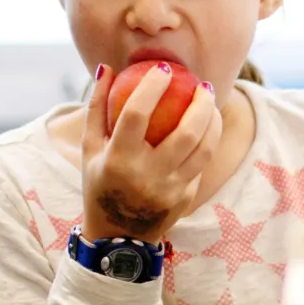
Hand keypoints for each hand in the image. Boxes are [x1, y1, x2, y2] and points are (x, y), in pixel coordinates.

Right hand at [80, 63, 220, 243]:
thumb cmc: (100, 181)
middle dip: (200, 103)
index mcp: (117, 160)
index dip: (152, 87)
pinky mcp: (184, 199)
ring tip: (210, 102)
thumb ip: (97, 107)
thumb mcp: (90, 148)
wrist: (117, 236)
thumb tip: (108, 67)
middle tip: (202, 84)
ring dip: (213, 122)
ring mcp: (169, 191)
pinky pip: (201, 165)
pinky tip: (208, 126)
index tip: (164, 68)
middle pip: (184, 133)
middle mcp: (146, 176)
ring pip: (204, 150)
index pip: (137, 114)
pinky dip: (206, 143)